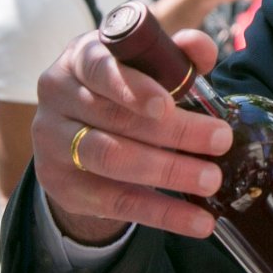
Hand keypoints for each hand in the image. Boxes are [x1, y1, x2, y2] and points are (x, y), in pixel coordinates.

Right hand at [31, 27, 233, 243]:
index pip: (101, 69)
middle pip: (114, 118)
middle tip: (220, 140)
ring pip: (111, 159)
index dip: (133, 88)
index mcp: (80, 58)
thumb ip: (174, 55)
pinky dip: (163, 214)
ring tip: (211, 180)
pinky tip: (199, 221)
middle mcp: (58, 96)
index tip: (167, 105)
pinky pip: (116, 203)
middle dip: (174, 131)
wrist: (76, 133)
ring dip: (167, 171)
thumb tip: (202, 50)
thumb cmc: (122, 88)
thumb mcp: (144, 65)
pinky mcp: (62, 185)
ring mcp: (52, 143)